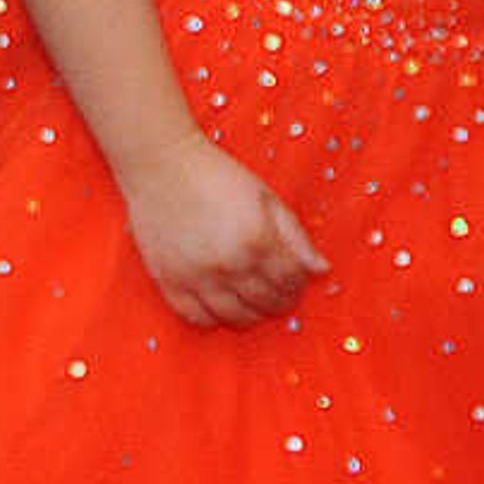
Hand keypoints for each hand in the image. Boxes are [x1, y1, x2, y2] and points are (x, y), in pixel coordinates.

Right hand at [116, 133, 329, 327]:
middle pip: (267, 303)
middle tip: (277, 292)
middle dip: (280, 300)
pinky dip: (213, 318)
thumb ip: (296, 236)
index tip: (295, 281)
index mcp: (258, 239)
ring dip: (251, 314)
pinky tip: (220, 304)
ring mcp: (197, 276)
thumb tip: (322, 269)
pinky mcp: (169, 281)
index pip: (292, 280)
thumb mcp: (266, 197)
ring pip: (235, 317)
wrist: (162, 164)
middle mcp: (229, 264)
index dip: (299, 284)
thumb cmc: (217, 175)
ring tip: (252, 301)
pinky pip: (197, 318)